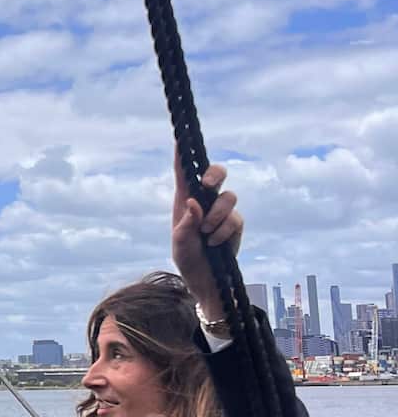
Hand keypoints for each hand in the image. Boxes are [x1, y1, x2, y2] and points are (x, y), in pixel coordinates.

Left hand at [172, 155, 242, 320]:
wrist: (206, 280)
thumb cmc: (187, 259)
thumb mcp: (180, 244)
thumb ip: (185, 225)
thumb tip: (193, 202)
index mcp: (185, 201)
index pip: (184, 173)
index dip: (183, 153)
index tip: (181, 137)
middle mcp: (205, 202)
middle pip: (216, 173)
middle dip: (215, 174)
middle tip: (207, 184)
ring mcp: (222, 212)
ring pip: (229, 197)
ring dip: (217, 216)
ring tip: (206, 233)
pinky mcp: (235, 224)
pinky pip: (235, 219)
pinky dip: (224, 231)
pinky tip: (215, 243)